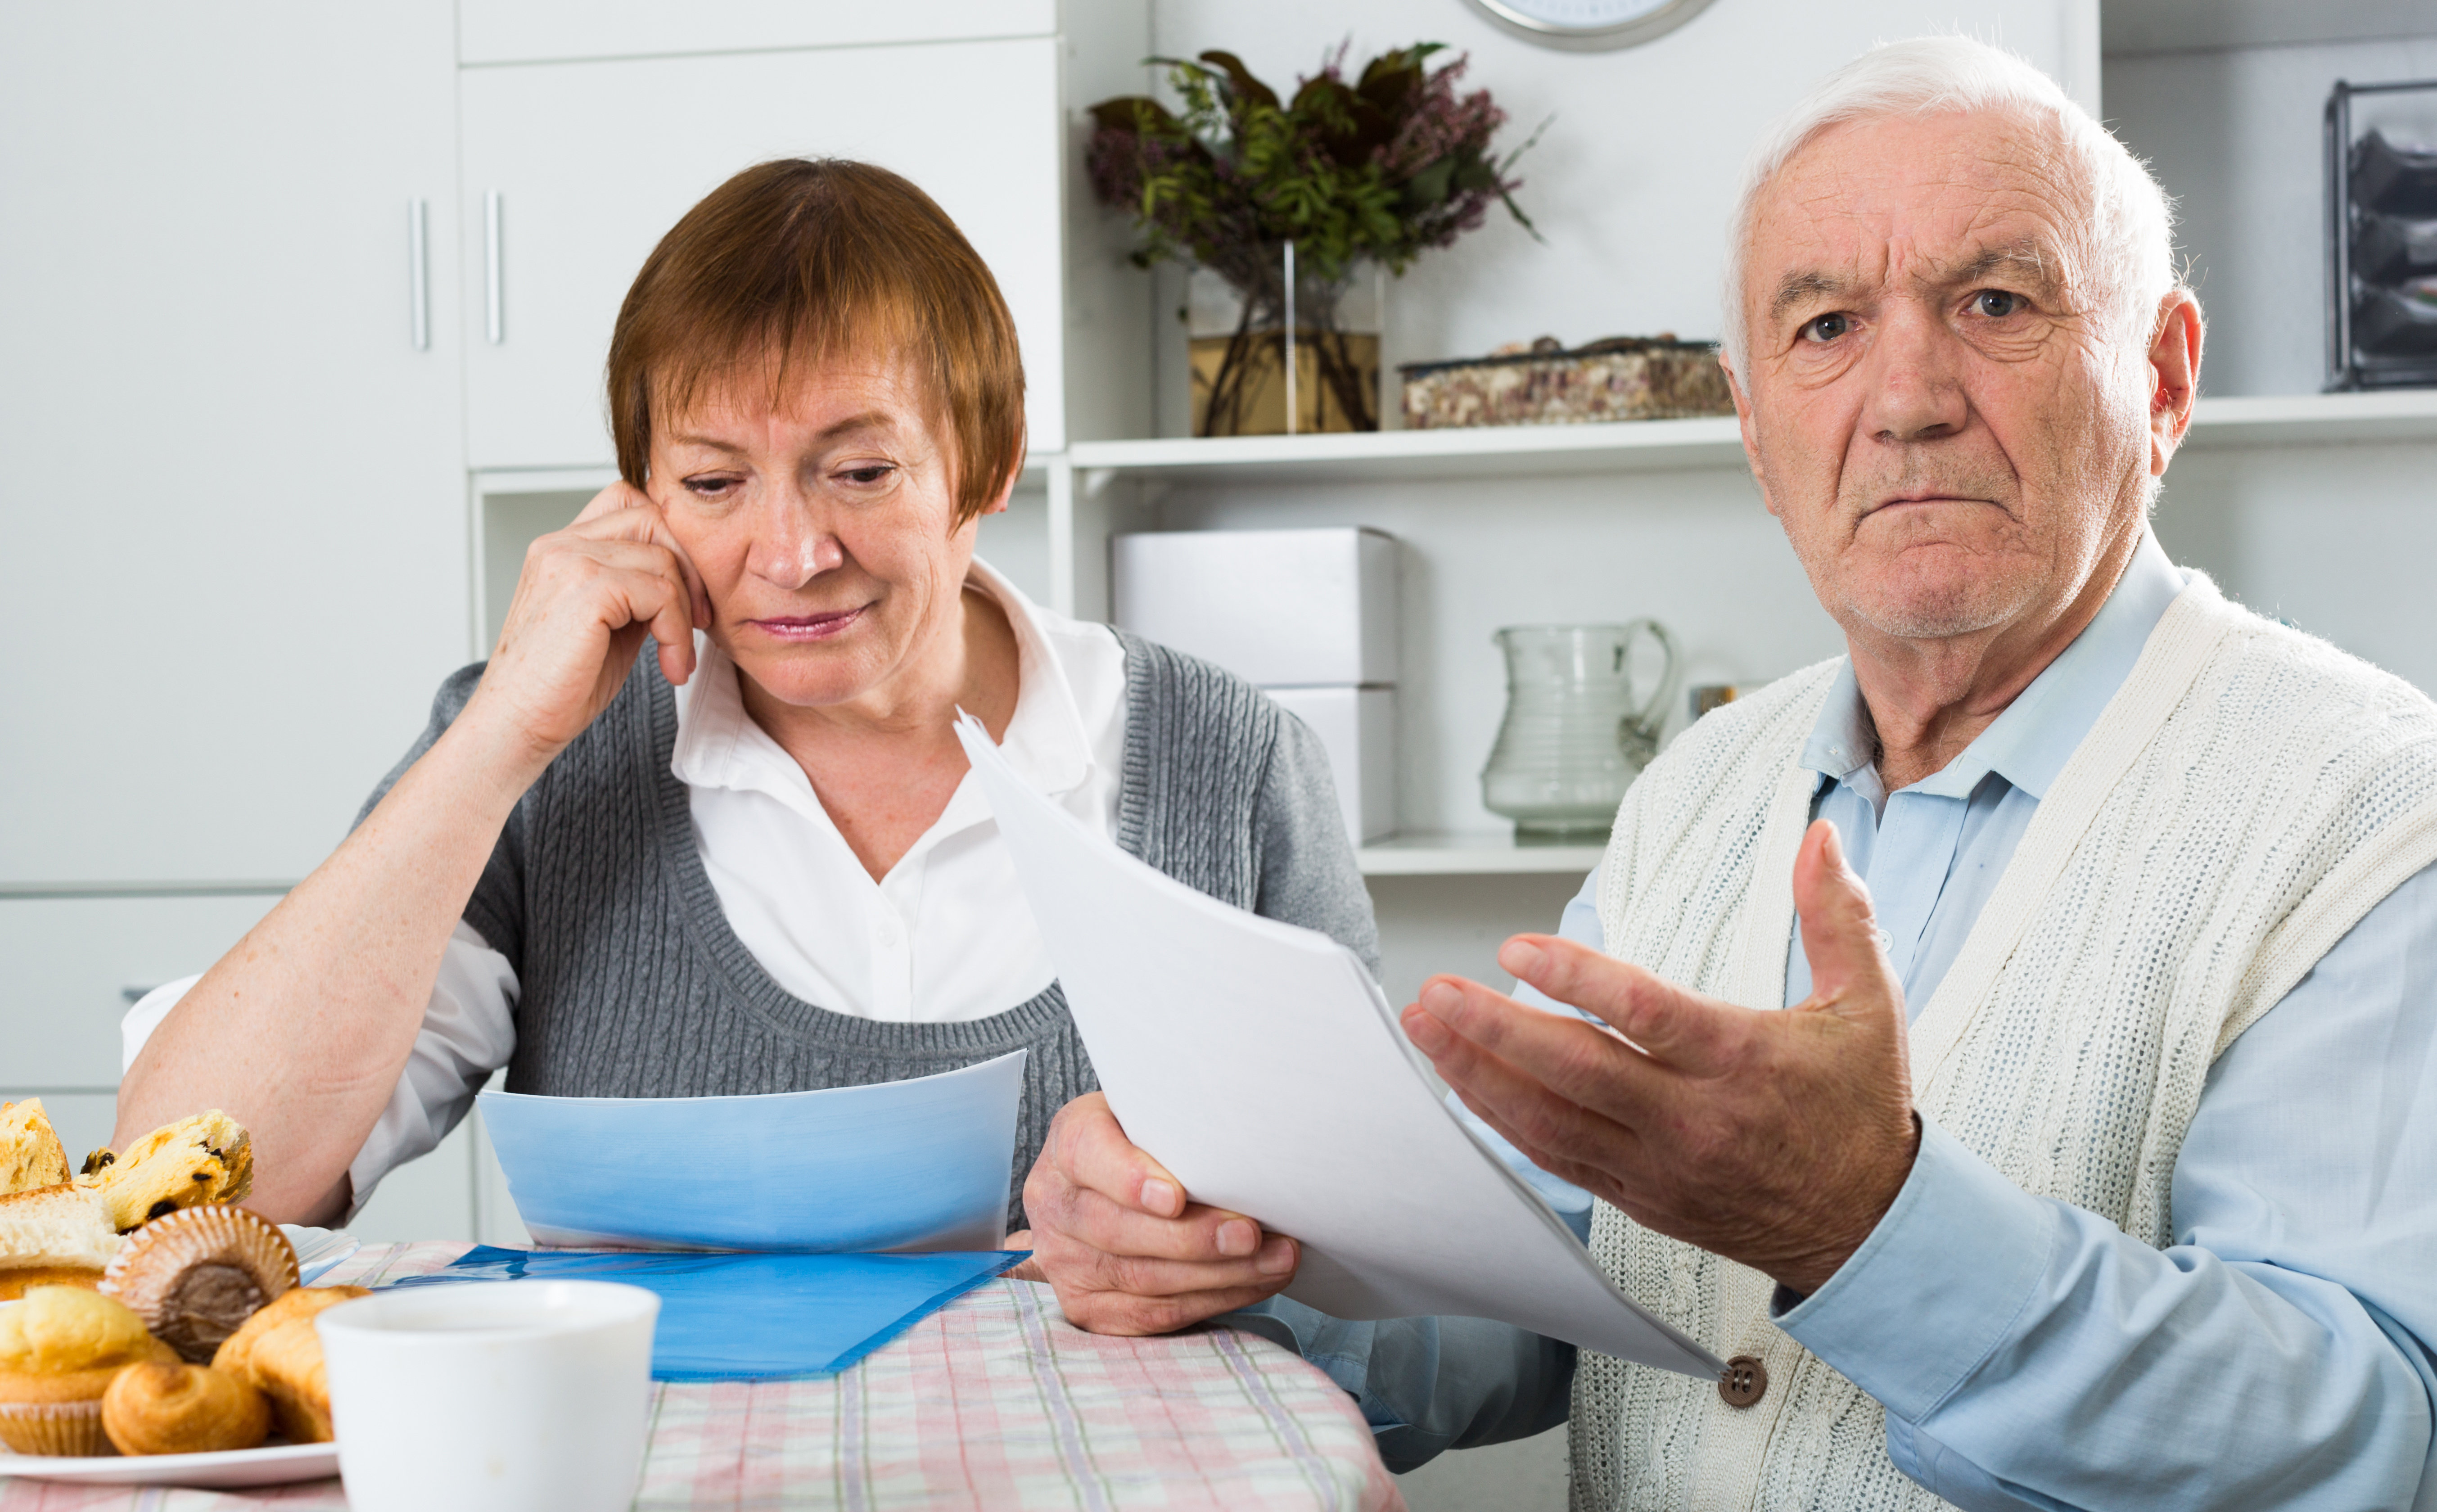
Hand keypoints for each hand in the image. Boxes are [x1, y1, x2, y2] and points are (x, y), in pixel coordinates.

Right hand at [464, 482, 710, 769]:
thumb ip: (638, 590)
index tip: (685, 597)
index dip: (671, 540)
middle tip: (696, 623)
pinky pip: (662, 593)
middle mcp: (561, 544)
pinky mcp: (587, 588)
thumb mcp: (610, 625)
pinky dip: (677, 633)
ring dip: (685, 614)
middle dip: (689, 571)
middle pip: (654, 519)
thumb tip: (689, 579)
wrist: (516, 725)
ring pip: (664, 560)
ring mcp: (570, 561)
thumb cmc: (561, 685)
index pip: (631, 504)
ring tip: (676, 659)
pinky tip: (669, 667)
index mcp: (562, 547)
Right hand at [1017, 1092, 1299, 1334]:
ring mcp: (1065, 1264)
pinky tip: (1255, 1283)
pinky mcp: (1088, 1308)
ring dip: (1220, 1274)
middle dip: (1193, 1237)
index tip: (1176, 1196)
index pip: (1086, 1154)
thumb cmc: (1147, 1147)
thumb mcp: (1152, 1117)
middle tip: (1250, 1234)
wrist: (1107, 1193)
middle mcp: (1055, 1205)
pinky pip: (1154, 1315)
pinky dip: (1213, 1300)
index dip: (1129, 1178)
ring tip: (1276, 1259)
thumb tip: (1243, 1150)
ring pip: (1143, 1279)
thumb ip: (1178, 1127)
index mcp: (1068, 1145)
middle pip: (1117, 1229)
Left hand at [1401, 820, 1917, 1295]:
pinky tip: (1463, 1083)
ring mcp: (1659, 1166)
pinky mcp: (1638, 1197)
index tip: (1516, 949)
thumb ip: (1838, 916)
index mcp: (1743, 1060)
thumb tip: (1821, 839)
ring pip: (1550, 1120)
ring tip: (1427, 1028)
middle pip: (1577, 1072)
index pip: (1645, 1015)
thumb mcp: (1871, 1004)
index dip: (1576, 979)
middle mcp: (1692, 1119)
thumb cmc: (1860, 1109)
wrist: (1868, 1227)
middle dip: (1495, 1029)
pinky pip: (1555, 1157)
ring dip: (1478, 1073)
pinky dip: (1502, 1119)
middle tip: (1437, 991)